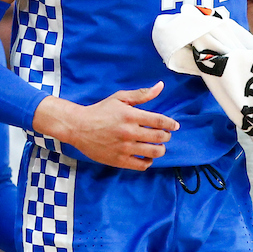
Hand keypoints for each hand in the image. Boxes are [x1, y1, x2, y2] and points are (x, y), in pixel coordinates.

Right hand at [33, 83, 177, 169]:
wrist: (78, 127)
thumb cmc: (100, 111)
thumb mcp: (119, 98)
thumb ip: (141, 94)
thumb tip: (160, 86)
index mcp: (130, 116)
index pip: (160, 121)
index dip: (171, 124)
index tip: (174, 126)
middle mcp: (129, 132)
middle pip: (159, 137)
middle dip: (166, 136)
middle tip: (164, 135)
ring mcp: (124, 148)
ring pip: (154, 152)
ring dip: (160, 149)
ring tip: (157, 146)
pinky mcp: (119, 160)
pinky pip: (141, 165)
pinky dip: (148, 161)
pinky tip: (146, 156)